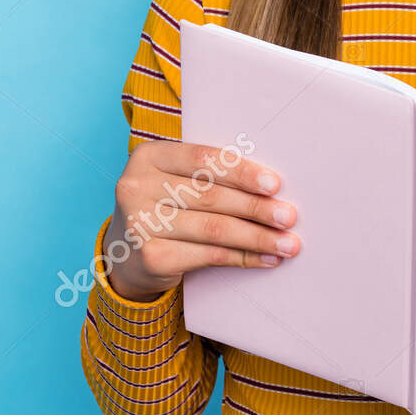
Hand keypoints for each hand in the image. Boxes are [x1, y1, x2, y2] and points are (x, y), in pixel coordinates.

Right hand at [104, 141, 299, 301]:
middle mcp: (136, 187)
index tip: (275, 185)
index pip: (203, 160)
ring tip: (288, 243)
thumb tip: (273, 189)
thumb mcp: (176, 181)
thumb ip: (211, 176)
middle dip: (256, 207)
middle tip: (289, 217)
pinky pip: (209, 255)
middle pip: (211, 196)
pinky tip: (266, 258)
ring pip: (214, 229)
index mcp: (148, 156)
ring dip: (257, 236)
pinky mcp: (150, 257)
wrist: (126, 254)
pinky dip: (243, 257)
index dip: (242, 172)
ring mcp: (139, 223)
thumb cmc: (165, 207)